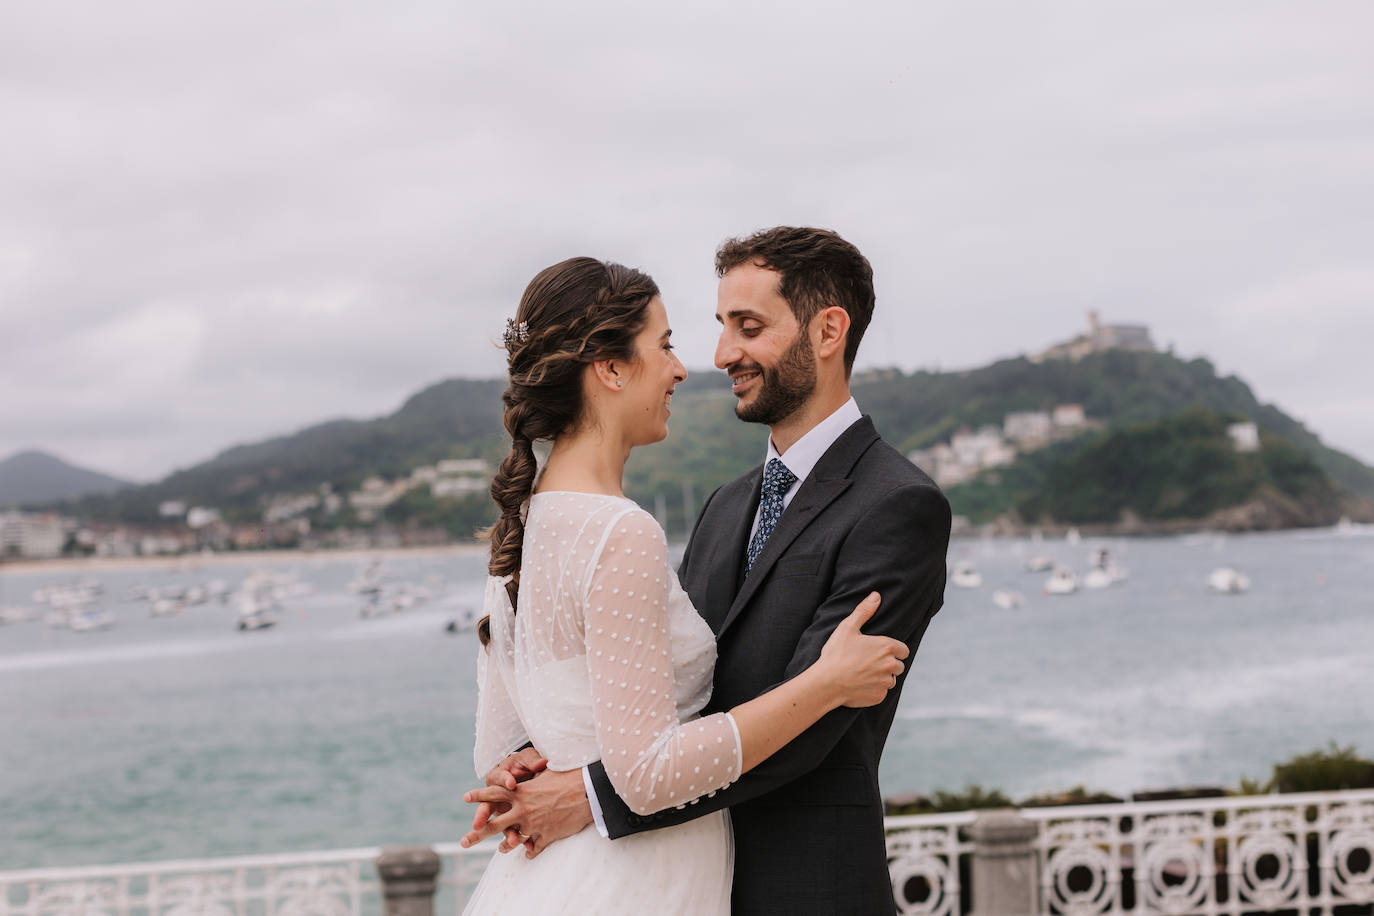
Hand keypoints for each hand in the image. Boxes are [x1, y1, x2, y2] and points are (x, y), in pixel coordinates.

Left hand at [460, 767, 592, 858]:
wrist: (588, 791)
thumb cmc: (568, 776)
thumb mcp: (546, 774)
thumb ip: (532, 779)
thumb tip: (529, 771)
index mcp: (521, 792)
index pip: (494, 792)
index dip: (479, 795)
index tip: (465, 797)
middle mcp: (523, 810)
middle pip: (494, 824)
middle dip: (477, 833)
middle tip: (464, 841)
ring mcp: (534, 825)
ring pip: (513, 840)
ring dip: (506, 845)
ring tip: (502, 849)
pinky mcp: (547, 835)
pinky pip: (534, 848)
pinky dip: (532, 850)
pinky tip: (529, 853)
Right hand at [468, 748, 548, 851]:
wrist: (537, 775)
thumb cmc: (528, 764)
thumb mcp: (529, 759)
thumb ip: (532, 761)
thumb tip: (541, 763)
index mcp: (498, 778)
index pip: (498, 778)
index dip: (505, 780)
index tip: (512, 783)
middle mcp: (498, 797)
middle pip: (487, 807)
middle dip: (482, 816)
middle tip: (478, 825)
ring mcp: (507, 812)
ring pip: (502, 825)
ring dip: (506, 834)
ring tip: (512, 841)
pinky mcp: (517, 822)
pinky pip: (517, 833)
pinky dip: (523, 840)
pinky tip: (530, 847)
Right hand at [818, 591, 909, 707]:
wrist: (826, 683)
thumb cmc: (836, 653)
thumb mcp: (848, 627)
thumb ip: (864, 611)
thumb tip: (876, 595)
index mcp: (887, 647)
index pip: (903, 650)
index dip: (893, 650)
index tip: (879, 652)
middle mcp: (891, 665)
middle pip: (898, 665)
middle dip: (887, 664)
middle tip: (868, 662)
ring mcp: (885, 683)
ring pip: (890, 680)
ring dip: (882, 677)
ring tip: (863, 674)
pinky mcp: (879, 697)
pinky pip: (881, 692)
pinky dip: (874, 690)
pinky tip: (860, 685)